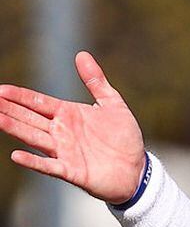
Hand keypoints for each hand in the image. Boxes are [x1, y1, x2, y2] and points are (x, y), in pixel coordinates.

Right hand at [0, 51, 145, 203]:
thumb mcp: (113, 105)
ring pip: (34, 138)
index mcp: (68, 114)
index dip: (19, 96)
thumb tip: (81, 54)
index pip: (38, 102)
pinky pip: (50, 166)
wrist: (139, 171)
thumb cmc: (125, 139)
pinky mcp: (72, 172)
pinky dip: (34, 162)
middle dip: (10, 110)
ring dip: (15, 129)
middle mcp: (61, 132)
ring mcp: (64, 153)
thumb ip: (96, 81)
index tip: (1, 90)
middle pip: (29, 118)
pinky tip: (17, 155)